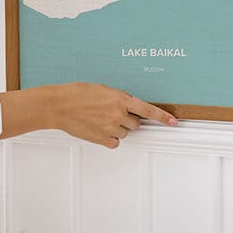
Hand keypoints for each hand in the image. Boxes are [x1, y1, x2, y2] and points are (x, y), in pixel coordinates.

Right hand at [49, 83, 177, 147]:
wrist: (58, 105)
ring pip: (124, 133)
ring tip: (100, 120)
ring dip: (117, 128)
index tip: (173, 121)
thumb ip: (118, 99)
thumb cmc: (76, 94)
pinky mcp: (101, 138)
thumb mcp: (102, 90)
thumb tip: (127, 107)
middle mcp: (118, 114)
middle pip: (136, 124)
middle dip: (128, 120)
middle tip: (112, 114)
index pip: (148, 110)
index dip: (162, 117)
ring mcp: (110, 127)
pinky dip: (109, 138)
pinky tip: (99, 130)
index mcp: (120, 99)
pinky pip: (115, 142)